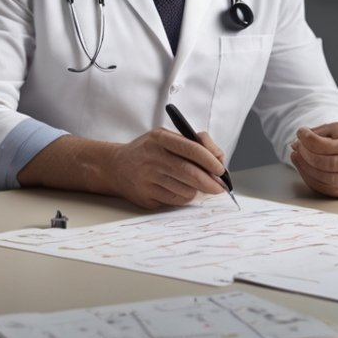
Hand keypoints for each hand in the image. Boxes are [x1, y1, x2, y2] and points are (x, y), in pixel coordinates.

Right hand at [106, 129, 227, 209]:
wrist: (115, 167)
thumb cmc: (148, 151)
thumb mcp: (166, 137)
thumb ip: (193, 143)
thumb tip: (219, 160)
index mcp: (160, 138)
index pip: (192, 149)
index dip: (210, 161)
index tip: (221, 170)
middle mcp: (152, 157)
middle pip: (190, 173)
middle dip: (210, 182)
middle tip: (220, 187)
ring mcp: (147, 178)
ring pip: (185, 189)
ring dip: (196, 190)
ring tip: (193, 185)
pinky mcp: (146, 196)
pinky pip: (175, 200)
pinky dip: (184, 197)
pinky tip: (179, 190)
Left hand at [289, 123, 337, 197]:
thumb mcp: (333, 129)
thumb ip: (317, 132)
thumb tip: (300, 138)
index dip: (315, 141)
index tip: (301, 134)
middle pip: (334, 163)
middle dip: (309, 155)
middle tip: (297, 147)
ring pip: (330, 179)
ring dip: (307, 168)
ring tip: (296, 156)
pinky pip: (329, 190)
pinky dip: (311, 179)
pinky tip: (302, 167)